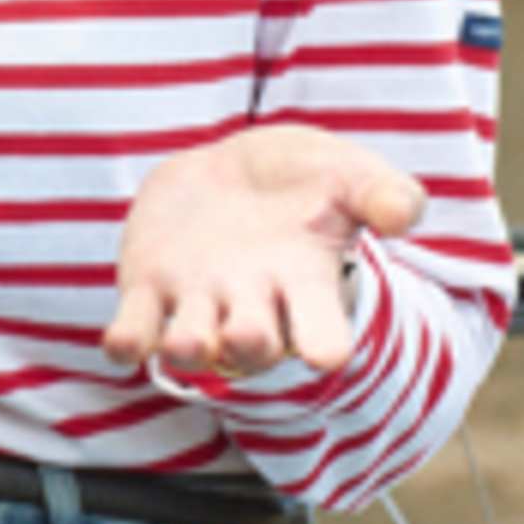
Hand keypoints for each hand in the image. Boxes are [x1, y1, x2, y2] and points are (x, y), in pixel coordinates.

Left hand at [103, 122, 425, 382]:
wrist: (232, 169)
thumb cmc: (302, 178)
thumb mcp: (347, 174)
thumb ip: (380, 192)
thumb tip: (404, 213)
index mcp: (305, 285)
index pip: (321, 329)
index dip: (323, 343)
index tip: (327, 354)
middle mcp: (252, 305)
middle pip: (253, 343)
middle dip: (250, 342)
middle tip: (248, 332)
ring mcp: (198, 301)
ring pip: (192, 342)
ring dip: (188, 346)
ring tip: (186, 342)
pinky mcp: (150, 287)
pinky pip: (136, 325)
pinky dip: (128, 340)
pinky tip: (118, 345)